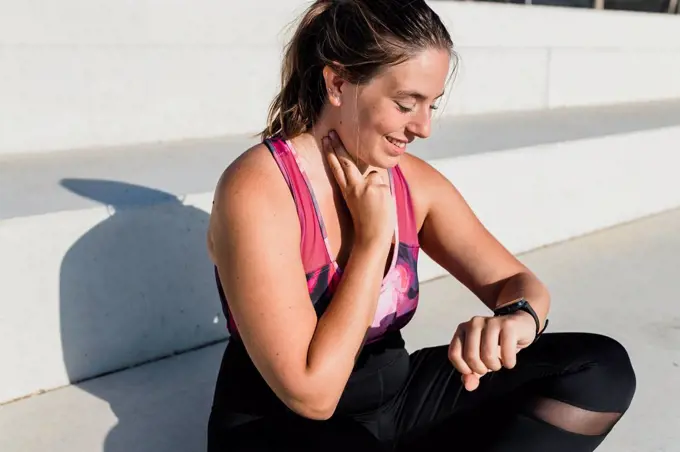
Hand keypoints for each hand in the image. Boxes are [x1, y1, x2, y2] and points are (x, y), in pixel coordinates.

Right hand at [323, 130, 395, 246]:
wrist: (372, 237)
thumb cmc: (367, 222)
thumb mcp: (358, 203)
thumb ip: (362, 186)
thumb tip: (371, 175)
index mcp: (347, 192)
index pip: (336, 169)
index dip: (331, 154)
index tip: (326, 141)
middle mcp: (354, 187)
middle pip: (346, 162)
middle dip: (338, 146)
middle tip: (332, 132)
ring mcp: (366, 187)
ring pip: (373, 175)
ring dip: (376, 186)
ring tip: (375, 204)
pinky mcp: (377, 188)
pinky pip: (383, 184)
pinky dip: (384, 193)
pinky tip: (381, 205)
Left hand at [448, 311, 535, 390]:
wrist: (520, 326)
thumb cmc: (497, 344)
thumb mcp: (481, 360)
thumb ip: (471, 373)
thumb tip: (468, 385)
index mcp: (462, 329)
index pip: (454, 354)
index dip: (464, 368)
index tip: (474, 369)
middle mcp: (474, 323)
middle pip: (470, 356)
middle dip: (481, 368)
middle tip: (489, 365)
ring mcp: (491, 322)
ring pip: (488, 355)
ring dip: (495, 366)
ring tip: (499, 361)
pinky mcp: (508, 325)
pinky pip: (506, 353)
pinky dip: (509, 362)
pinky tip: (510, 359)